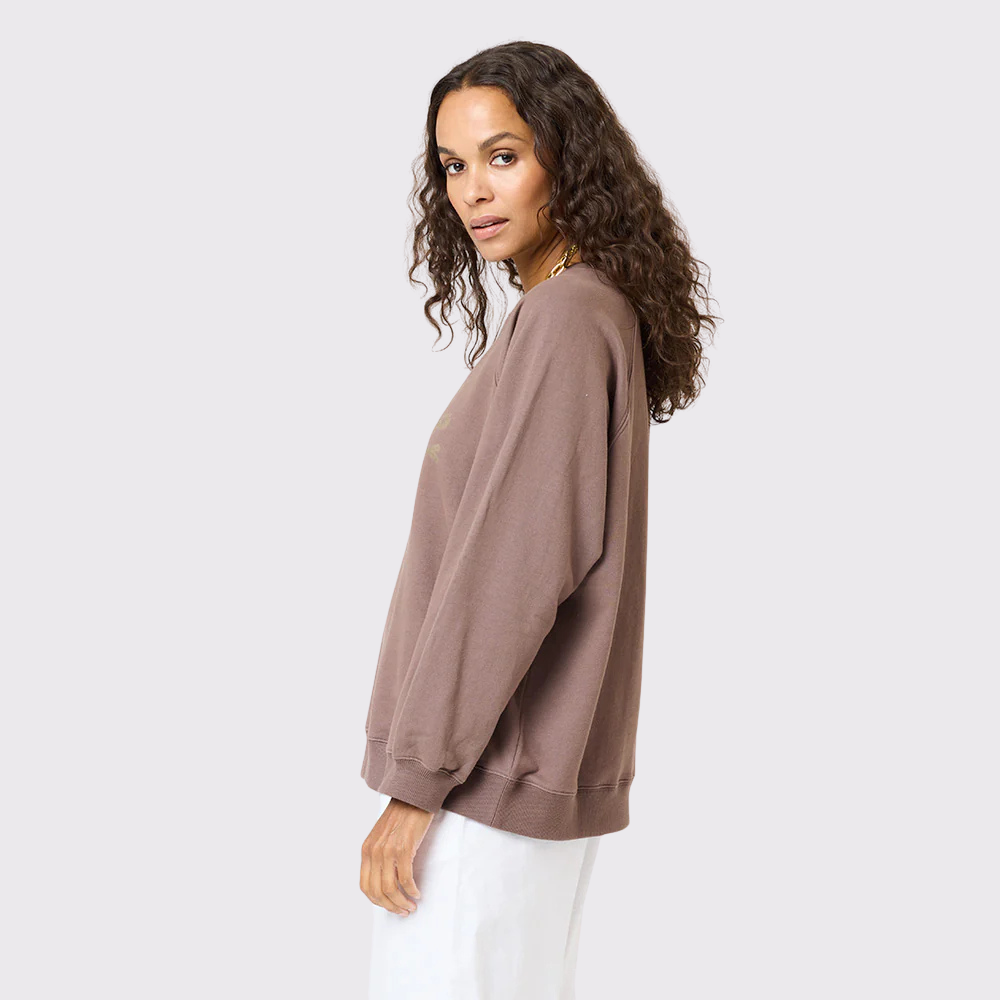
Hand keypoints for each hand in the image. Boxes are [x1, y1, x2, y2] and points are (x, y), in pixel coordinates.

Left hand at [360, 796, 434, 915]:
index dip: (378, 902)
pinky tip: (417, 893)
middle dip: (391, 906)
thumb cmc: (402, 816)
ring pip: (390, 888)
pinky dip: (412, 890)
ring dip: (402, 902)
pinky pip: (406, 878)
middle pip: (377, 891)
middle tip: (404, 911)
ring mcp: (388, 850)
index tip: (390, 906)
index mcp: (366, 849)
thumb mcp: (383, 836)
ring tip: (412, 906)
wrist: (414, 795)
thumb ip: (379, 855)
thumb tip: (386, 881)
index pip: (365, 886)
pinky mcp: (404, 847)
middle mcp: (373, 851)